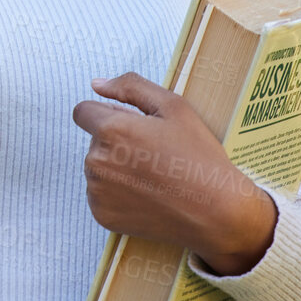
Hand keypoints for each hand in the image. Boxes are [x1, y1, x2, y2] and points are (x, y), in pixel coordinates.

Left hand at [71, 71, 277, 276]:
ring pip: (97, 168)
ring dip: (115, 168)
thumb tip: (96, 84)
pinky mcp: (101, 215)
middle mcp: (96, 162)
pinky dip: (117, 194)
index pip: (83, 112)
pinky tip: (147, 196)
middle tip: (153, 154)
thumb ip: (130, 87)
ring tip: (153, 176)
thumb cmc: (198, 156)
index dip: (107, 115)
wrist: (217, 213)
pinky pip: (100, 194)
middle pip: (93, 141)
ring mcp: (97, 192)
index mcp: (110, 130)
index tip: (130, 127)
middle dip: (115, 142)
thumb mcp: (173, 107)